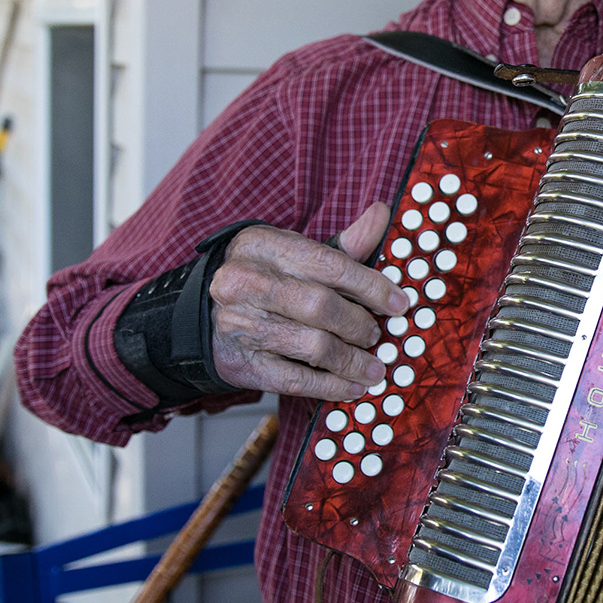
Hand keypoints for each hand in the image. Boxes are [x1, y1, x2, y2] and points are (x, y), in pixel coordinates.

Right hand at [207, 205, 405, 400]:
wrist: (203, 313)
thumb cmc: (264, 279)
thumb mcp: (295, 253)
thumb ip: (342, 244)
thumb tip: (382, 215)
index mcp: (263, 246)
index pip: (329, 264)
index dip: (371, 286)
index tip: (399, 304)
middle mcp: (245, 283)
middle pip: (320, 306)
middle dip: (359, 325)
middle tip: (377, 335)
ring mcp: (240, 325)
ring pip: (312, 347)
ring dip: (352, 361)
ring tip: (373, 367)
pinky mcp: (241, 364)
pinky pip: (295, 380)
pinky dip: (332, 386)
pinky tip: (352, 387)